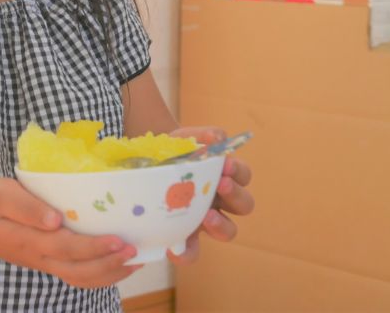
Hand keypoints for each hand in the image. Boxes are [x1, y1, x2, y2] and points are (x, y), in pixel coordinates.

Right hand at [0, 178, 140, 288]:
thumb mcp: (0, 195)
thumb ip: (26, 207)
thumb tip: (55, 220)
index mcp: (29, 241)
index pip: (67, 248)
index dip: (94, 247)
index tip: (118, 240)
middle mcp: (40, 258)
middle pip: (79, 271)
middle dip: (109, 263)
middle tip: (135, 250)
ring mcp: (45, 264)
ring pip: (80, 278)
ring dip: (110, 273)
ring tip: (136, 260)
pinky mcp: (49, 262)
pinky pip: (77, 275)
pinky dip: (101, 274)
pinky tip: (118, 263)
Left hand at [165, 126, 254, 265]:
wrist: (145, 166)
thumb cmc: (172, 153)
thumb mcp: (184, 139)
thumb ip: (201, 135)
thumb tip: (217, 136)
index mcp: (224, 176)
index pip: (243, 175)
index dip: (239, 172)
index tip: (227, 164)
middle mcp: (220, 200)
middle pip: (244, 205)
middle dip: (236, 195)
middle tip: (221, 185)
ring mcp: (205, 220)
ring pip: (229, 231)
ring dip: (222, 224)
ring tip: (207, 216)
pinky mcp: (185, 236)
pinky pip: (192, 252)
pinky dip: (186, 253)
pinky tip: (173, 248)